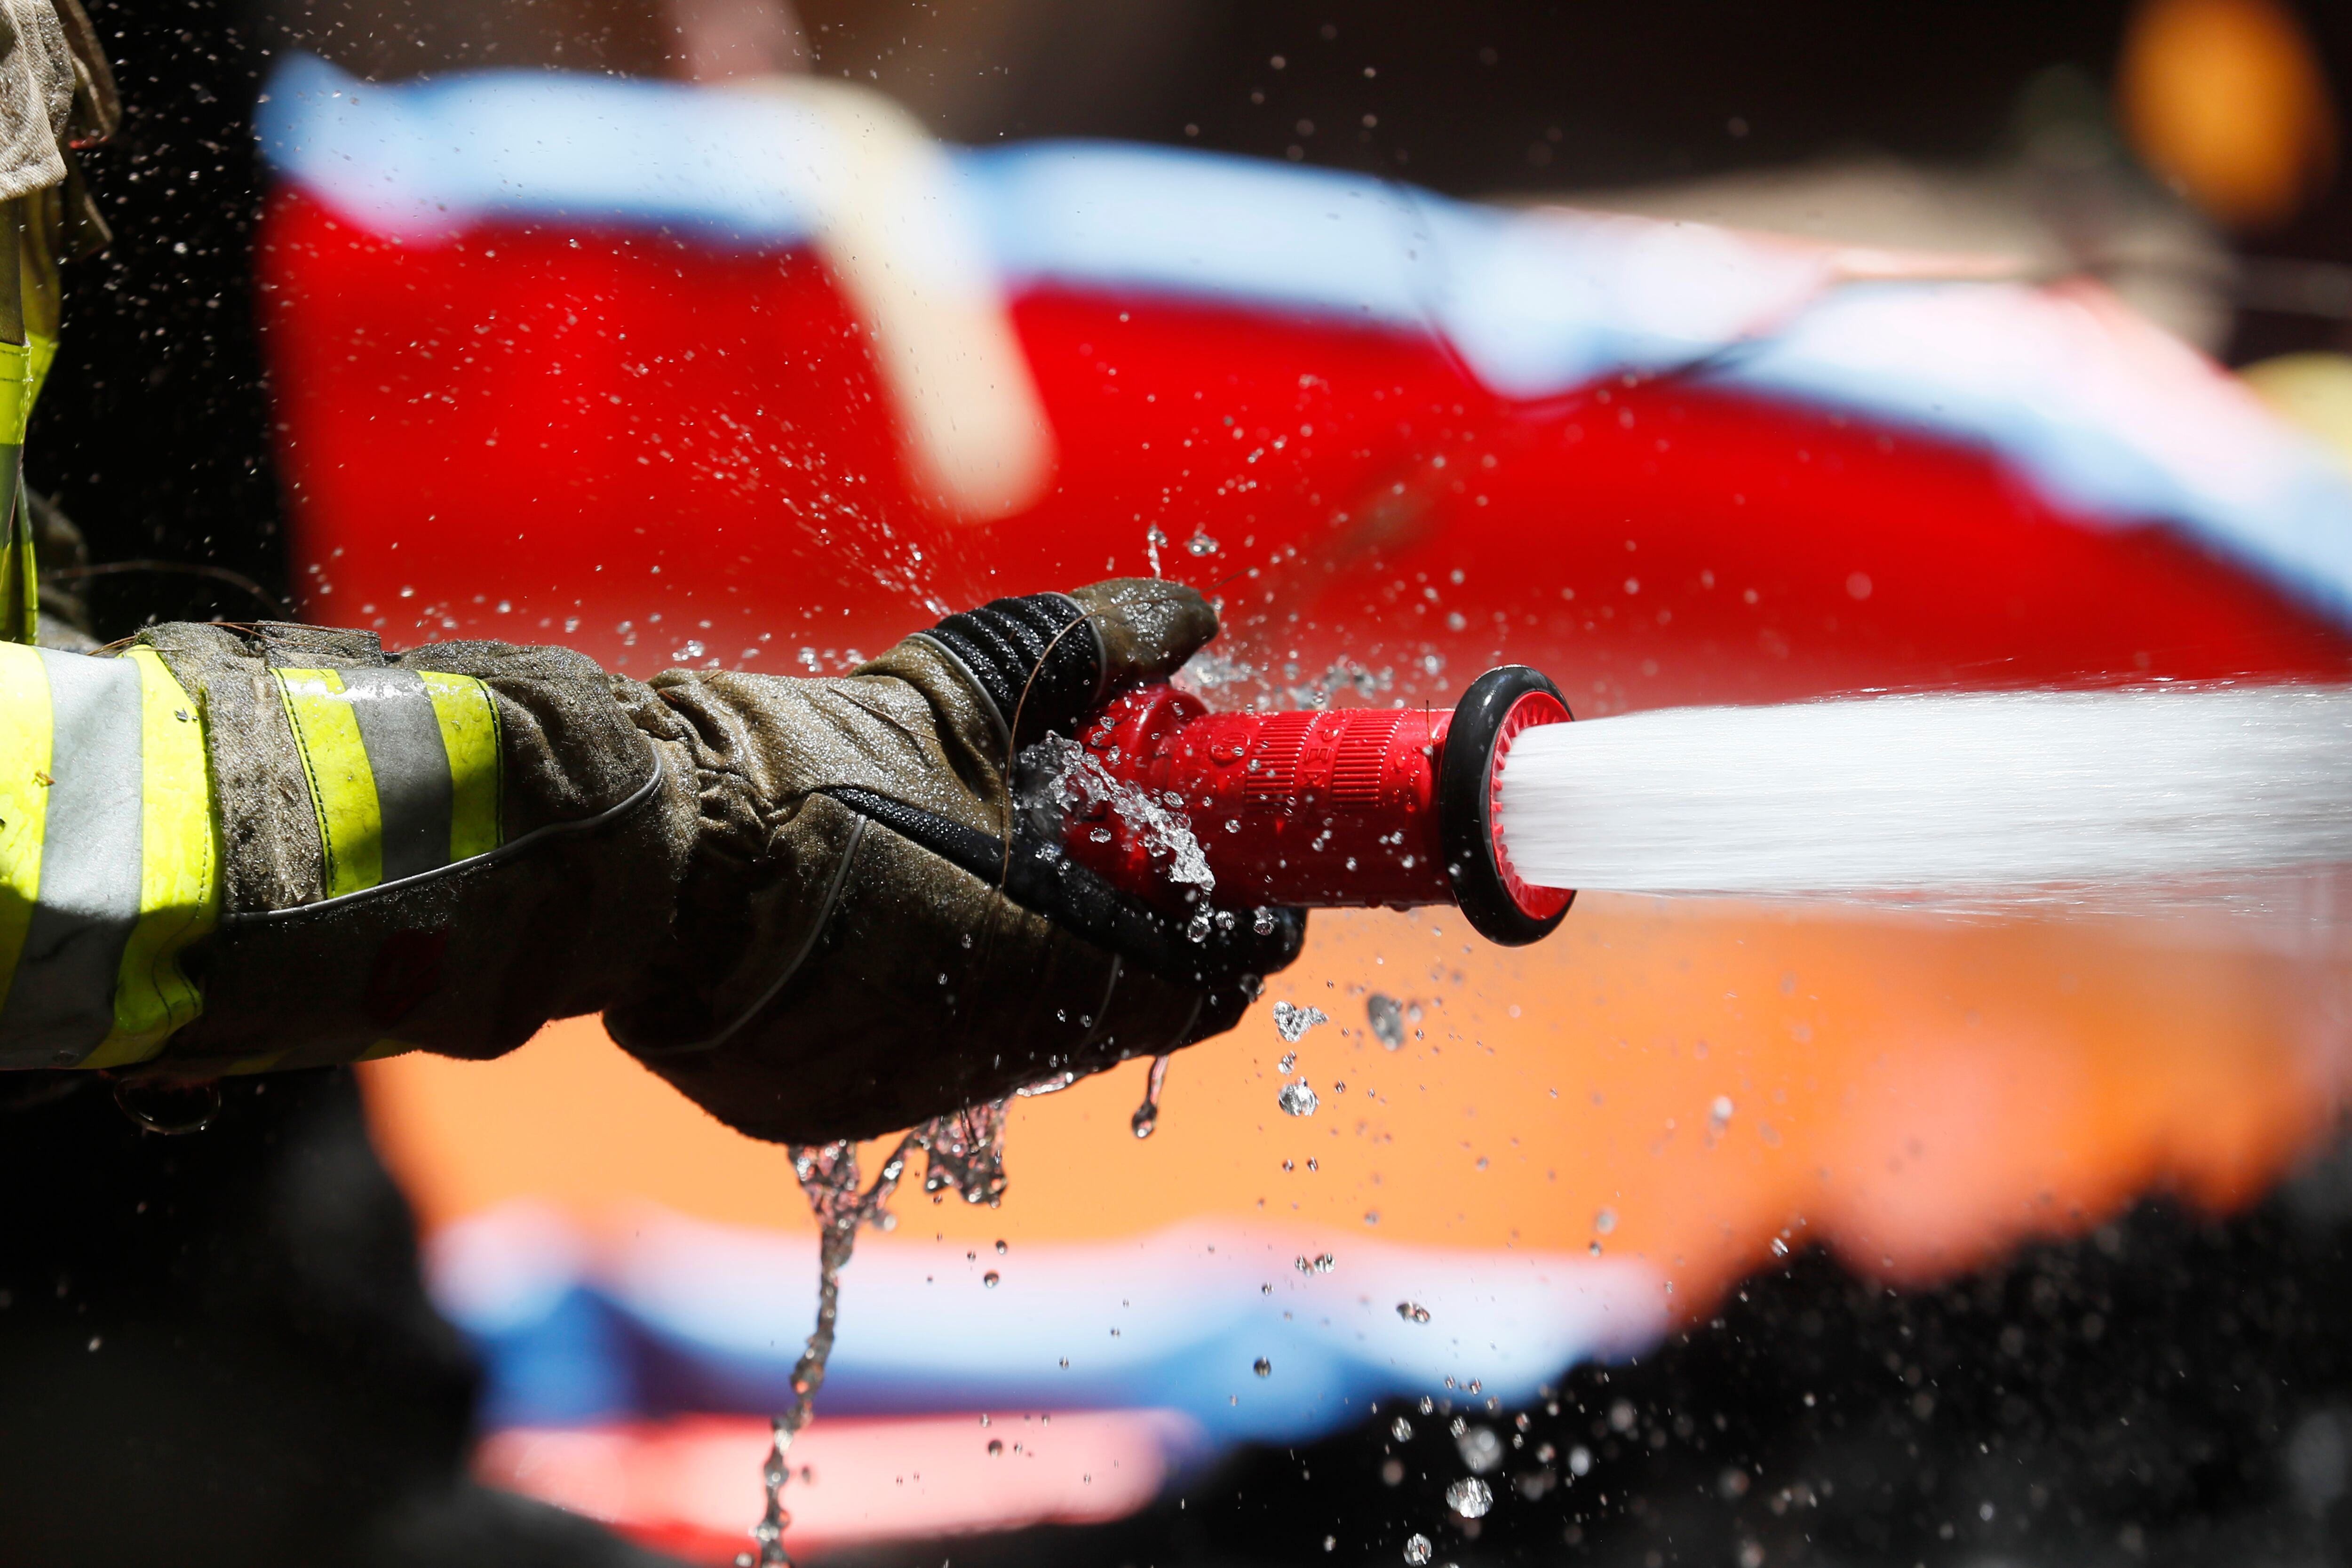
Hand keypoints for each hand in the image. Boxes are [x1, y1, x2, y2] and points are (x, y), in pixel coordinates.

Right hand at [609, 578, 1305, 1142]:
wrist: (637, 852)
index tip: (1245, 897)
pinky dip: (912, 999)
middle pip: (1101, 1017)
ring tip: (977, 881)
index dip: (1234, 940)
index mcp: (1050, 971)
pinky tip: (876, 927)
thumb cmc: (812, 772)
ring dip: (1013, 972)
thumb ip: (1091, 649)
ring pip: (997, 1042)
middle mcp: (982, 1060)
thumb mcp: (965, 689)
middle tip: (1107, 870)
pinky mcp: (805, 1106)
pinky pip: (897, 1059)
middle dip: (1120, 946)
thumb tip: (1188, 611)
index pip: (1202, 991)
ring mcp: (889, 1095)